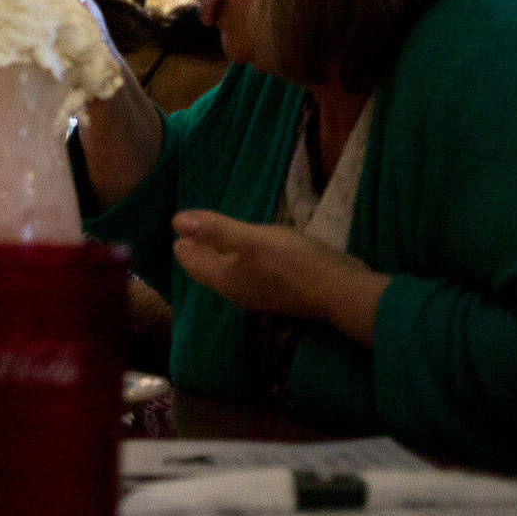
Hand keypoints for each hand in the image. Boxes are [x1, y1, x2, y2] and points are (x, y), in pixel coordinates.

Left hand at [172, 210, 389, 345]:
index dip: (184, 244)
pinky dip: (242, 259)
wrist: (341, 291)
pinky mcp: (280, 291)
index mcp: (225, 281)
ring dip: (220, 255)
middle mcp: (238, 292)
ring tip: (218, 236)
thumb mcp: (252, 239)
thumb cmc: (294, 263)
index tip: (179, 227)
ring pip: (230, 273)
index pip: (192, 264)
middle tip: (192, 229)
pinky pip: (250, 273)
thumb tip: (176, 221)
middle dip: (198, 251)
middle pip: (209, 270)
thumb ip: (215, 231)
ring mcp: (260, 294)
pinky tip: (253, 249)